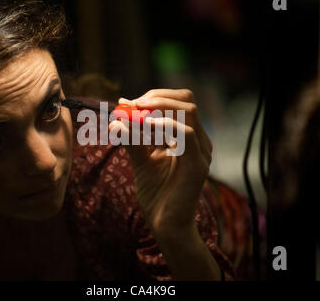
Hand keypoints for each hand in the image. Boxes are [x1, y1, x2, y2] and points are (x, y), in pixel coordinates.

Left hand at [108, 89, 212, 237]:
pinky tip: (146, 126)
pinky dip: (165, 125)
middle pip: (186, 100)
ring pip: (188, 111)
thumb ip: (132, 138)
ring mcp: (201, 151)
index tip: (128, 102)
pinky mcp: (198, 164)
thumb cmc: (155, 193)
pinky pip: (186, 133)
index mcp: (188, 137)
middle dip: (156, 97)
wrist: (165, 223)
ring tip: (135, 115)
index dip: (154, 97)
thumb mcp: (140, 159)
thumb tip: (117, 118)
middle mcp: (199, 140)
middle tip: (132, 104)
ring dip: (158, 108)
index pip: (178, 102)